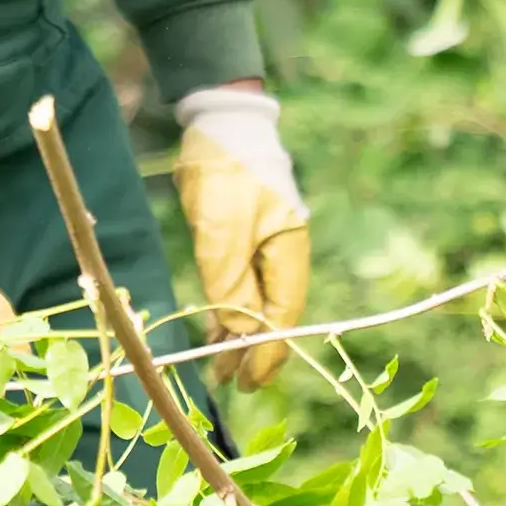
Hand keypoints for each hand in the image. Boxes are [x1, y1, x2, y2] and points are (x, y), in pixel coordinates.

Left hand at [173, 83, 309, 386]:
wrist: (218, 122)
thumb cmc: (226, 172)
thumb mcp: (223, 232)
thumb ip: (231, 285)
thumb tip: (239, 332)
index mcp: (289, 253)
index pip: (283, 316)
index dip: (266, 353)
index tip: (248, 382)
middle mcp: (281, 254)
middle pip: (271, 313)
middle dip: (250, 349)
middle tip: (227, 381)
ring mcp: (262, 245)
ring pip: (253, 301)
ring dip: (236, 333)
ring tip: (217, 364)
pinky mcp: (240, 237)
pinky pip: (239, 284)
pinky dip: (228, 308)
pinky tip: (216, 329)